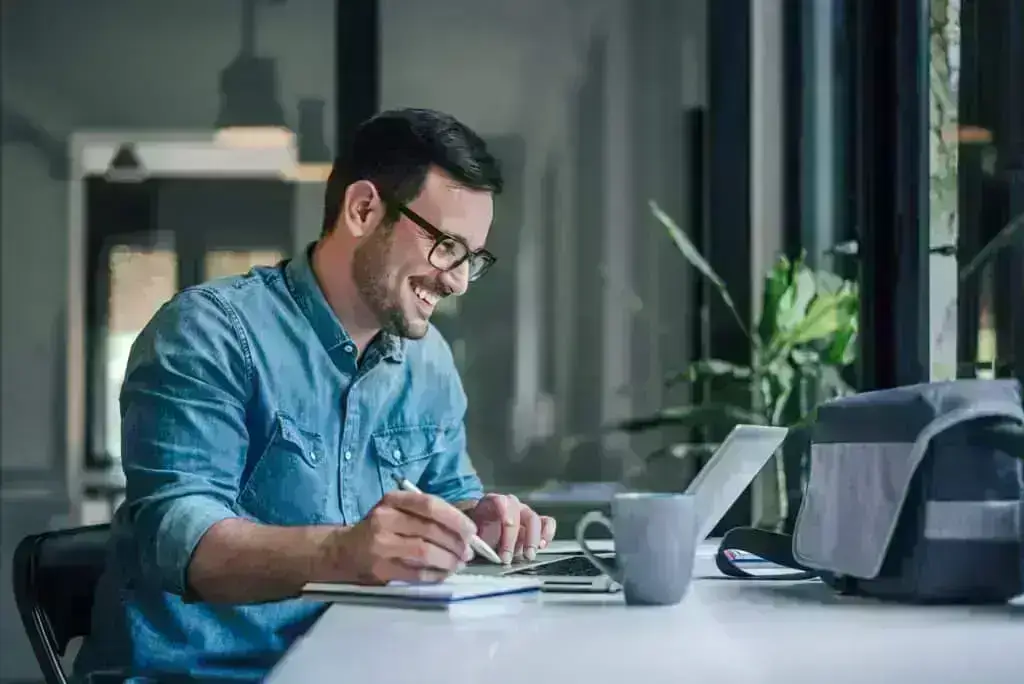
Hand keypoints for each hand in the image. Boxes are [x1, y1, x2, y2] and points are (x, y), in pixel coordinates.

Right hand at [324, 490, 476, 583]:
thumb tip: (465, 530)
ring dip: (448, 560)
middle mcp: (384, 519)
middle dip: (455, 543)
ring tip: (458, 563)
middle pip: (430, 530)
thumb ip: (426, 515)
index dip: (454, 518)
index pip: (429, 504)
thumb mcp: (397, 511)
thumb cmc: (380, 528)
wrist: (344, 550)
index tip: (471, 530)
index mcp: (393, 500)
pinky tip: (443, 574)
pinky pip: (416, 573)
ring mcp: (380, 545)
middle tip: (468, 552)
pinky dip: (435, 575)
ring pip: (425, 552)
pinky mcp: (380, 569)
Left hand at [467, 493, 556, 563]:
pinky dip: (547, 534)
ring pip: (534, 519)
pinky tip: (541, 546)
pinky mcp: (536, 522)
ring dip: (532, 539)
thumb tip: (475, 550)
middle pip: (517, 513)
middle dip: (513, 536)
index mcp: (491, 502)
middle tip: (507, 556)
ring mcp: (524, 512)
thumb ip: (474, 539)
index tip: (507, 524)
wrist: (483, 530)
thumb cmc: (478, 531)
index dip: (504, 511)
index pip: (499, 501)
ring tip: (528, 555)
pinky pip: (547, 522)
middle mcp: (511, 505)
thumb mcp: (472, 533)